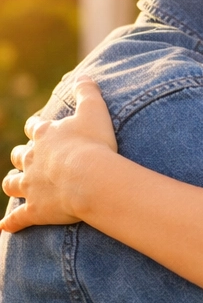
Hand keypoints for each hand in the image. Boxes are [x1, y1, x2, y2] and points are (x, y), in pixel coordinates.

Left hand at [1, 78, 117, 232]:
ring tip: (17, 187)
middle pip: (20, 156)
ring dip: (14, 185)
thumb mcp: (94, 110)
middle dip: (23, 157)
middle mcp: (32, 159)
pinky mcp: (35, 209)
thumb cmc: (94, 144)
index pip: (35, 128)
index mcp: (45, 136)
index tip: (41, 130)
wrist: (90, 178)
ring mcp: (31, 185)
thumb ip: (88, 92)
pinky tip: (5, 227)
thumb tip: (85, 75)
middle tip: (30, 160)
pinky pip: (18, 218)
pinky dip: (11, 223)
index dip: (38, 129)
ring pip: (13, 184)